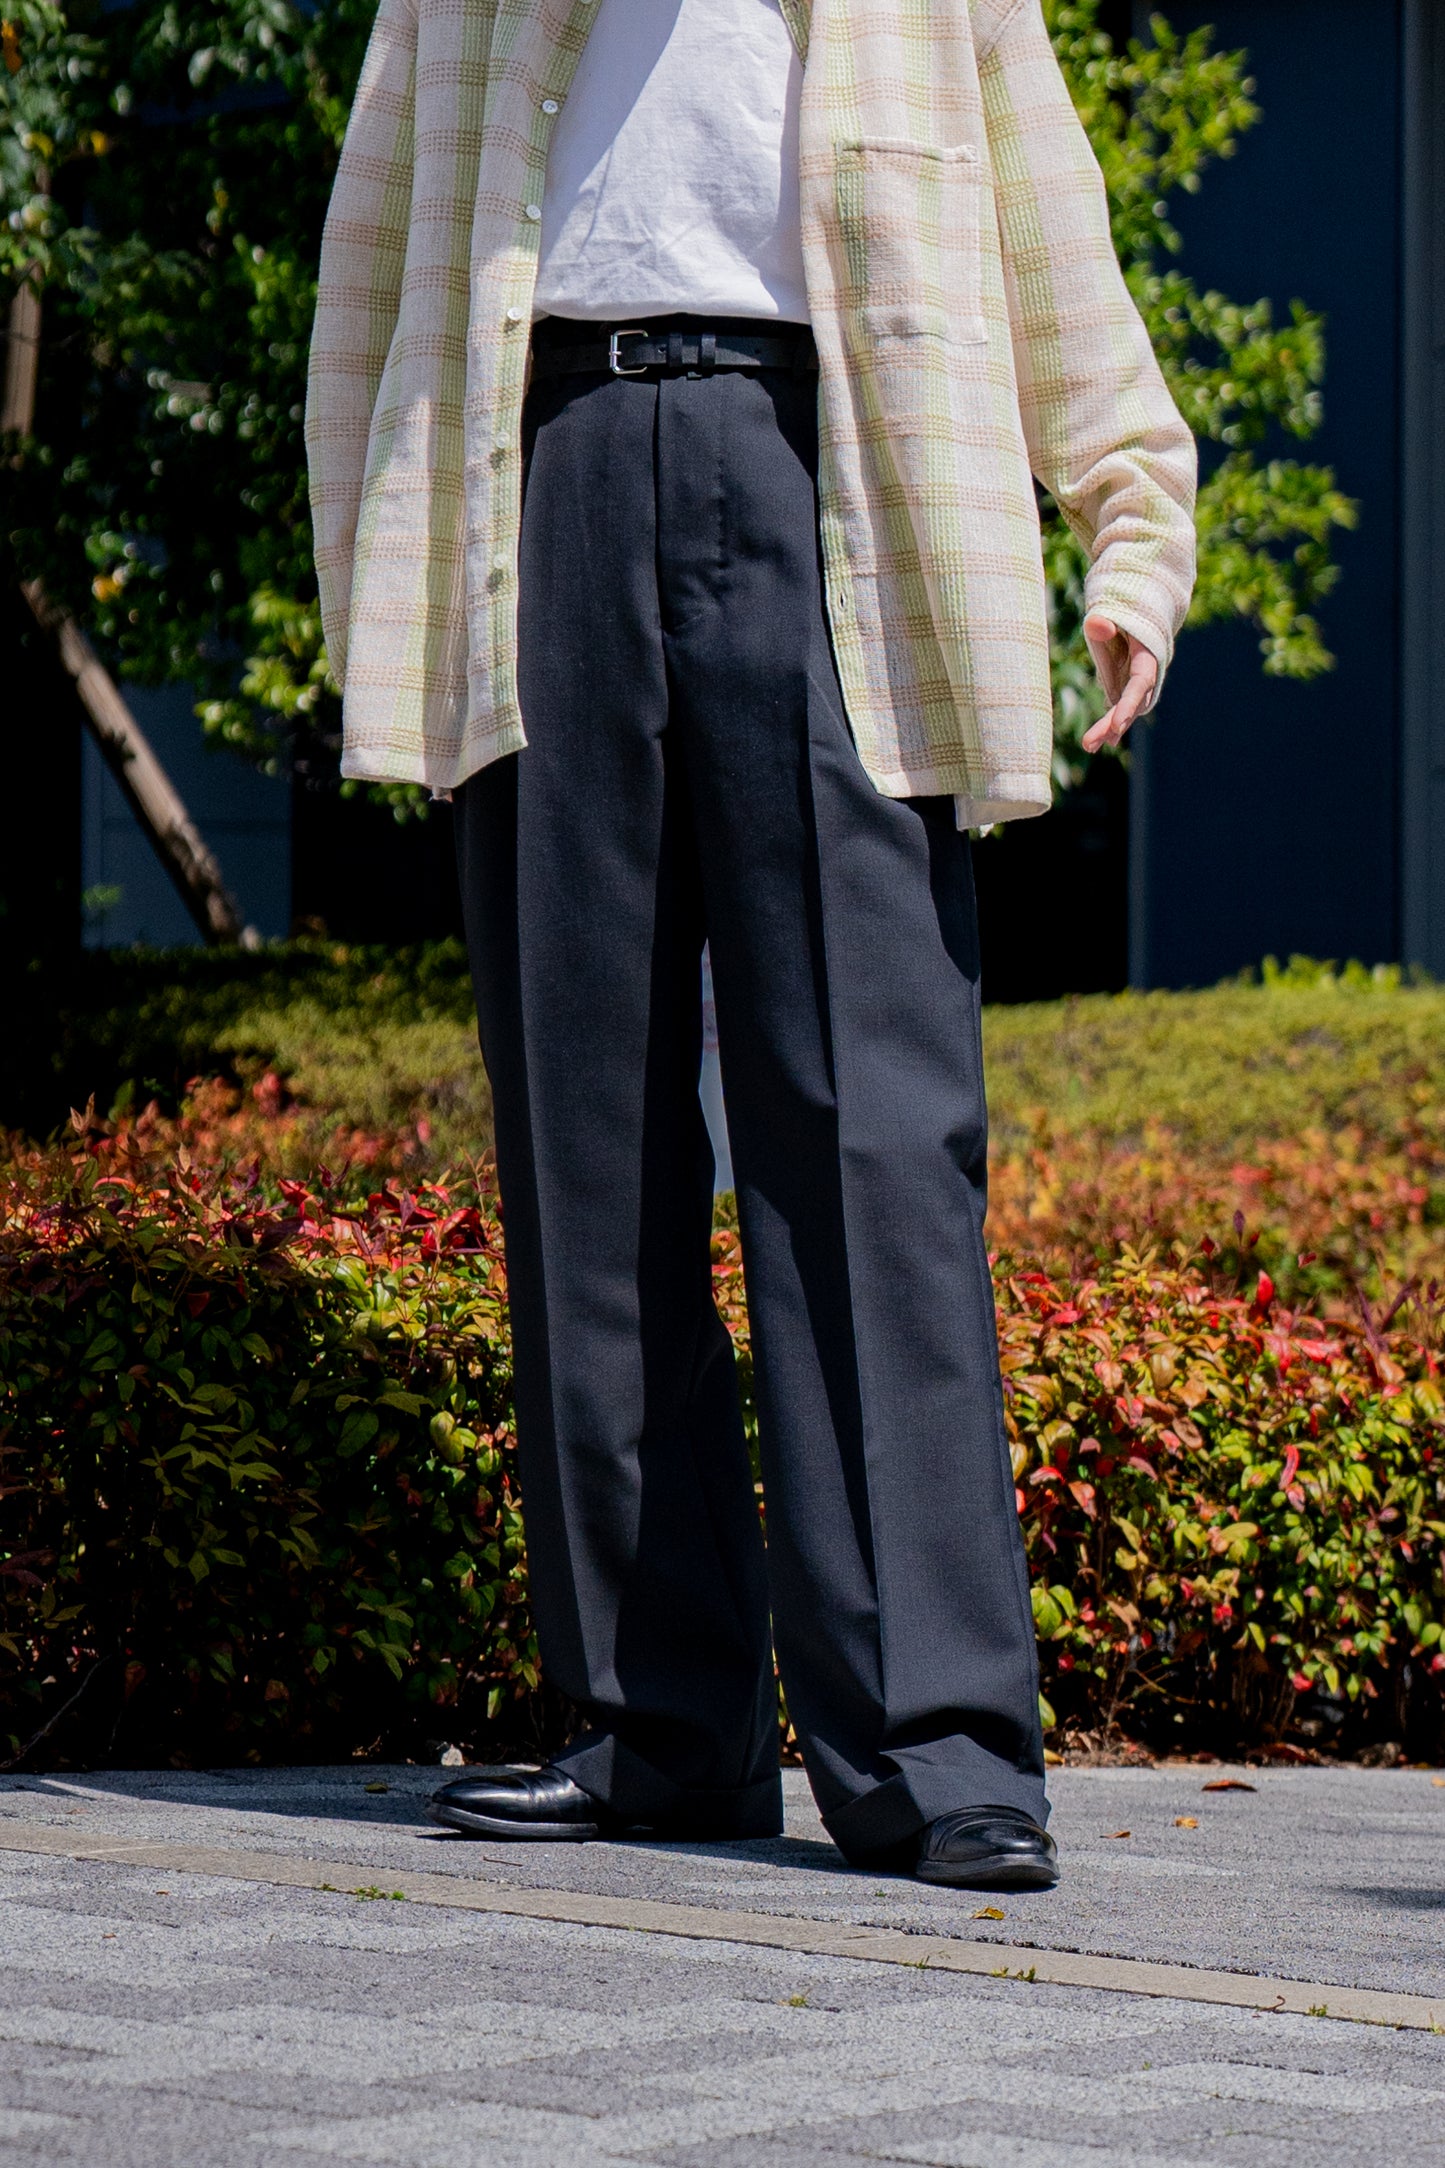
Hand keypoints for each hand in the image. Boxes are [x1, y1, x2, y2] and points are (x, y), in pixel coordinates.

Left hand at [1081, 613, 1157, 752]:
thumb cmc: (1123, 615)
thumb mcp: (1112, 613)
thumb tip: (1096, 625)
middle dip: (1113, 724)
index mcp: (1147, 657)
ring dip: (1108, 730)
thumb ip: (1104, 621)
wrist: (1137, 619)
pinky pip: (1118, 710)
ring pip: (1125, 711)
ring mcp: (1135, 685)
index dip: (1129, 705)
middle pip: (1132, 704)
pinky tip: (1095, 742)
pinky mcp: (1125, 689)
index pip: (1140, 684)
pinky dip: (1108, 725)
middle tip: (1089, 743)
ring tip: (1089, 746)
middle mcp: (1145, 676)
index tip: (1116, 724)